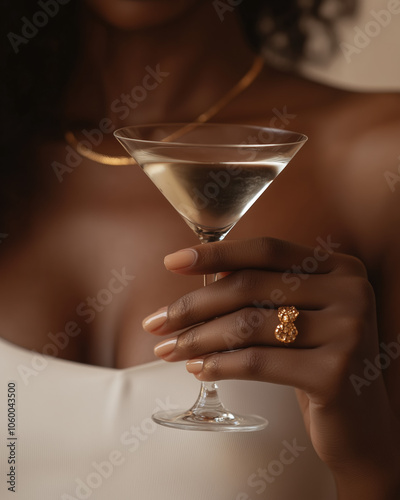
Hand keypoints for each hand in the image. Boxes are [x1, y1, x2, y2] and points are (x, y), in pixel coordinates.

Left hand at [143, 237, 399, 497]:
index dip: (216, 253)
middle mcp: (350, 292)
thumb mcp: (298, 316)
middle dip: (193, 305)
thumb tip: (202, 276)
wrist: (359, 423)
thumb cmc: (316, 360)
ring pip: (248, 325)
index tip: (172, 262)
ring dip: (198, 338)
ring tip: (169, 350)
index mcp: (339, 268)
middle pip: (250, 287)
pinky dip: (219, 365)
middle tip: (156, 323)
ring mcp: (347, 332)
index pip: (267, 250)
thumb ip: (265, 290)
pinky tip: (197, 368)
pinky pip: (257, 362)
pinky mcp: (335, 374)